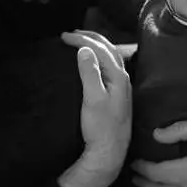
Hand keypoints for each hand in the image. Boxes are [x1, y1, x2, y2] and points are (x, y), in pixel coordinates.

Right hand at [56, 30, 132, 186]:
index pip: (100, 49)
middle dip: (90, 37)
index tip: (64, 37)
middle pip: (109, 48)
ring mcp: (121, 86)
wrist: (109, 151)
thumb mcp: (92, 99)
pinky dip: (98, 57)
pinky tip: (90, 62)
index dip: (82, 39)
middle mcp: (123, 77)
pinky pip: (108, 66)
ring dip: (95, 45)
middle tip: (70, 34)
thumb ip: (90, 73)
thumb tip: (84, 49)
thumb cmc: (101, 127)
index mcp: (118, 76)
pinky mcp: (116, 94)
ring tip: (80, 42)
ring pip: (110, 56)